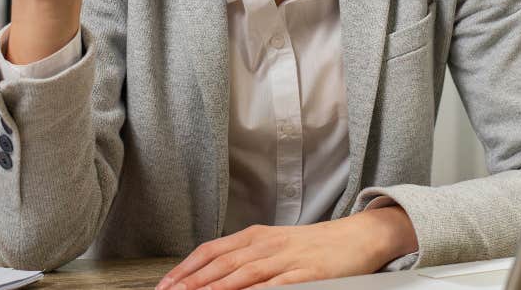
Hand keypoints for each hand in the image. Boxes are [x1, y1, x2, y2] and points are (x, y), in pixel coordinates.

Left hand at [155, 208, 418, 289]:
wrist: (355, 238)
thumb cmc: (312, 245)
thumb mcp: (273, 244)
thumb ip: (243, 258)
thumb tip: (211, 276)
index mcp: (254, 236)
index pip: (210, 251)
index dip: (185, 269)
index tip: (165, 285)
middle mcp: (265, 245)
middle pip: (221, 265)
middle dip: (191, 283)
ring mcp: (285, 259)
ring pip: (242, 275)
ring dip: (215, 289)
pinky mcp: (306, 275)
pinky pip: (276, 285)